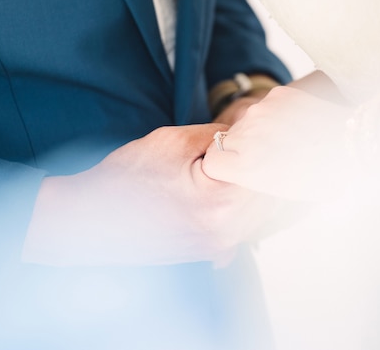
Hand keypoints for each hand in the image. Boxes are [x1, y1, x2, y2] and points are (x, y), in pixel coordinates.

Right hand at [22, 124, 273, 266]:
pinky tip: (242, 187)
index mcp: (220, 202)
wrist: (90, 220)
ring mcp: (217, 247)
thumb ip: (221, 136)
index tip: (290, 126)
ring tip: (266, 158)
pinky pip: (244, 226)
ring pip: (262, 211)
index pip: (270, 167)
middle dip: (277, 162)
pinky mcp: (208, 253)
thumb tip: (252, 131)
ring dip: (266, 184)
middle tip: (285, 138)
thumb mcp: (173, 141)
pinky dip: (249, 205)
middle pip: (272, 192)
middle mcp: (225, 232)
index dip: (279, 142)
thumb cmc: (124, 178)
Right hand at [203, 86, 353, 200]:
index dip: (223, 167)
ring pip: (245, 123)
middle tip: (267, 158)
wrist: (354, 143)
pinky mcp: (278, 95)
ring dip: (257, 132)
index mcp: (245, 163)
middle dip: (240, 149)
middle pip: (226, 140)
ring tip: (284, 143)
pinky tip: (293, 127)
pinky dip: (274, 117)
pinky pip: (264, 108)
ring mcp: (262, 110)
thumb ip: (250, 179)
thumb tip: (237, 173)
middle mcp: (247, 133)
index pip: (211, 161)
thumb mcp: (281, 191)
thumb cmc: (321, 174)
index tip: (237, 171)